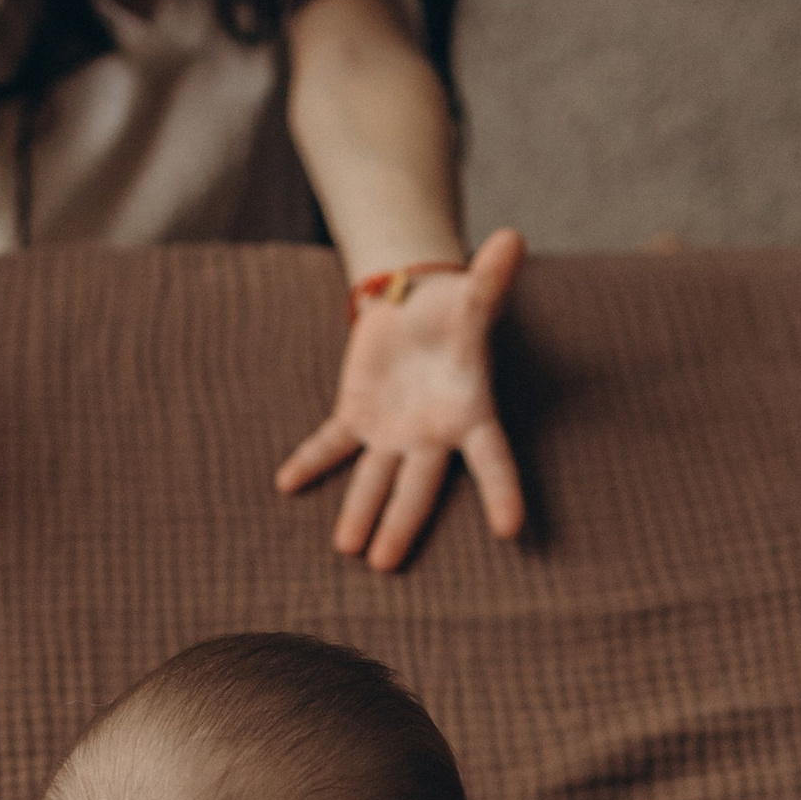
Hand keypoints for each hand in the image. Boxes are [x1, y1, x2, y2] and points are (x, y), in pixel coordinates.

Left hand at [274, 227, 525, 571]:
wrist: (419, 307)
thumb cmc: (457, 311)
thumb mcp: (474, 296)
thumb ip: (492, 278)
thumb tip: (514, 236)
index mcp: (469, 412)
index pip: (491, 460)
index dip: (502, 493)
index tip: (511, 531)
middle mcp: (431, 435)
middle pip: (416, 487)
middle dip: (400, 524)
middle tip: (384, 563)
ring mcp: (392, 433)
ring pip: (374, 480)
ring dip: (359, 512)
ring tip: (348, 550)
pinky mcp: (358, 418)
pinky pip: (331, 444)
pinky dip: (310, 461)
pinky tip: (286, 484)